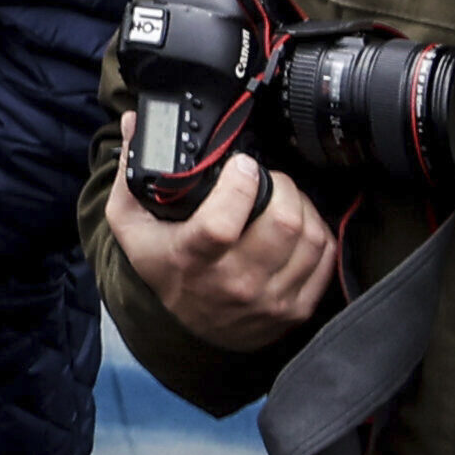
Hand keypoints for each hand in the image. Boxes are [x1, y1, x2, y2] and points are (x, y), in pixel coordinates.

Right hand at [104, 153, 338, 352]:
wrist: (188, 331)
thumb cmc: (165, 269)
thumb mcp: (132, 227)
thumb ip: (130, 174)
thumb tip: (132, 122)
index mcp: (192, 259)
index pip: (223, 223)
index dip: (240, 185)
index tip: (241, 165)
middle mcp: (234, 282)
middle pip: (283, 222)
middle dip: (282, 186)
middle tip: (269, 179)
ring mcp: (270, 298)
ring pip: (310, 237)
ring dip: (303, 206)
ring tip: (285, 199)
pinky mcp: (296, 308)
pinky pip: (325, 259)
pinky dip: (318, 232)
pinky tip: (300, 224)